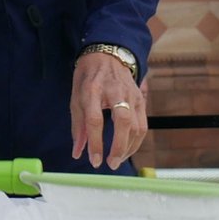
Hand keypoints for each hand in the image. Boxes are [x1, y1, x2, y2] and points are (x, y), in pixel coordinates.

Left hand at [71, 52, 146, 169]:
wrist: (108, 55)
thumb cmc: (88, 77)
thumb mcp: (75, 96)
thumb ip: (78, 126)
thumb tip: (77, 152)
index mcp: (92, 89)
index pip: (95, 119)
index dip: (95, 142)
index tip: (94, 160)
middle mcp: (115, 92)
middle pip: (123, 122)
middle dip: (118, 146)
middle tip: (111, 164)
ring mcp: (131, 95)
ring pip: (136, 126)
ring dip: (128, 148)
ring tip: (117, 160)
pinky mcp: (141, 99)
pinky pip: (143, 125)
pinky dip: (136, 141)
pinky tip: (127, 150)